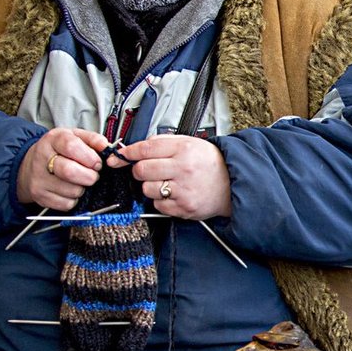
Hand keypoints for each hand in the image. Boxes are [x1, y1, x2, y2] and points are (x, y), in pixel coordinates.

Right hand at [17, 128, 107, 209]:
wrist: (30, 166)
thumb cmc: (58, 151)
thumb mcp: (76, 137)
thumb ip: (94, 140)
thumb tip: (108, 150)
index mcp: (53, 139)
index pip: (71, 147)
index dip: (90, 157)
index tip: (97, 163)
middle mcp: (42, 158)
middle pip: (70, 171)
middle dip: (89, 176)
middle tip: (92, 175)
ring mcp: (38, 179)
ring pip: (72, 191)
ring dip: (82, 188)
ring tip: (79, 181)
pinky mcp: (40, 196)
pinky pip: (66, 204)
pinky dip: (74, 199)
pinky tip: (70, 190)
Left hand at [110, 134, 232, 220]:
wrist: (233, 184)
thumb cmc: (211, 164)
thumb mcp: (190, 143)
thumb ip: (163, 142)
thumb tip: (137, 147)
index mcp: (184, 149)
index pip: (145, 149)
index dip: (127, 153)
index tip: (118, 156)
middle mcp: (183, 169)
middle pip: (141, 170)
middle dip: (139, 171)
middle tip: (148, 170)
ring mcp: (183, 190)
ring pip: (147, 189)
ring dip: (150, 186)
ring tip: (166, 182)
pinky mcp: (184, 208)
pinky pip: (157, 205)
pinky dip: (161, 200)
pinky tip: (173, 194)